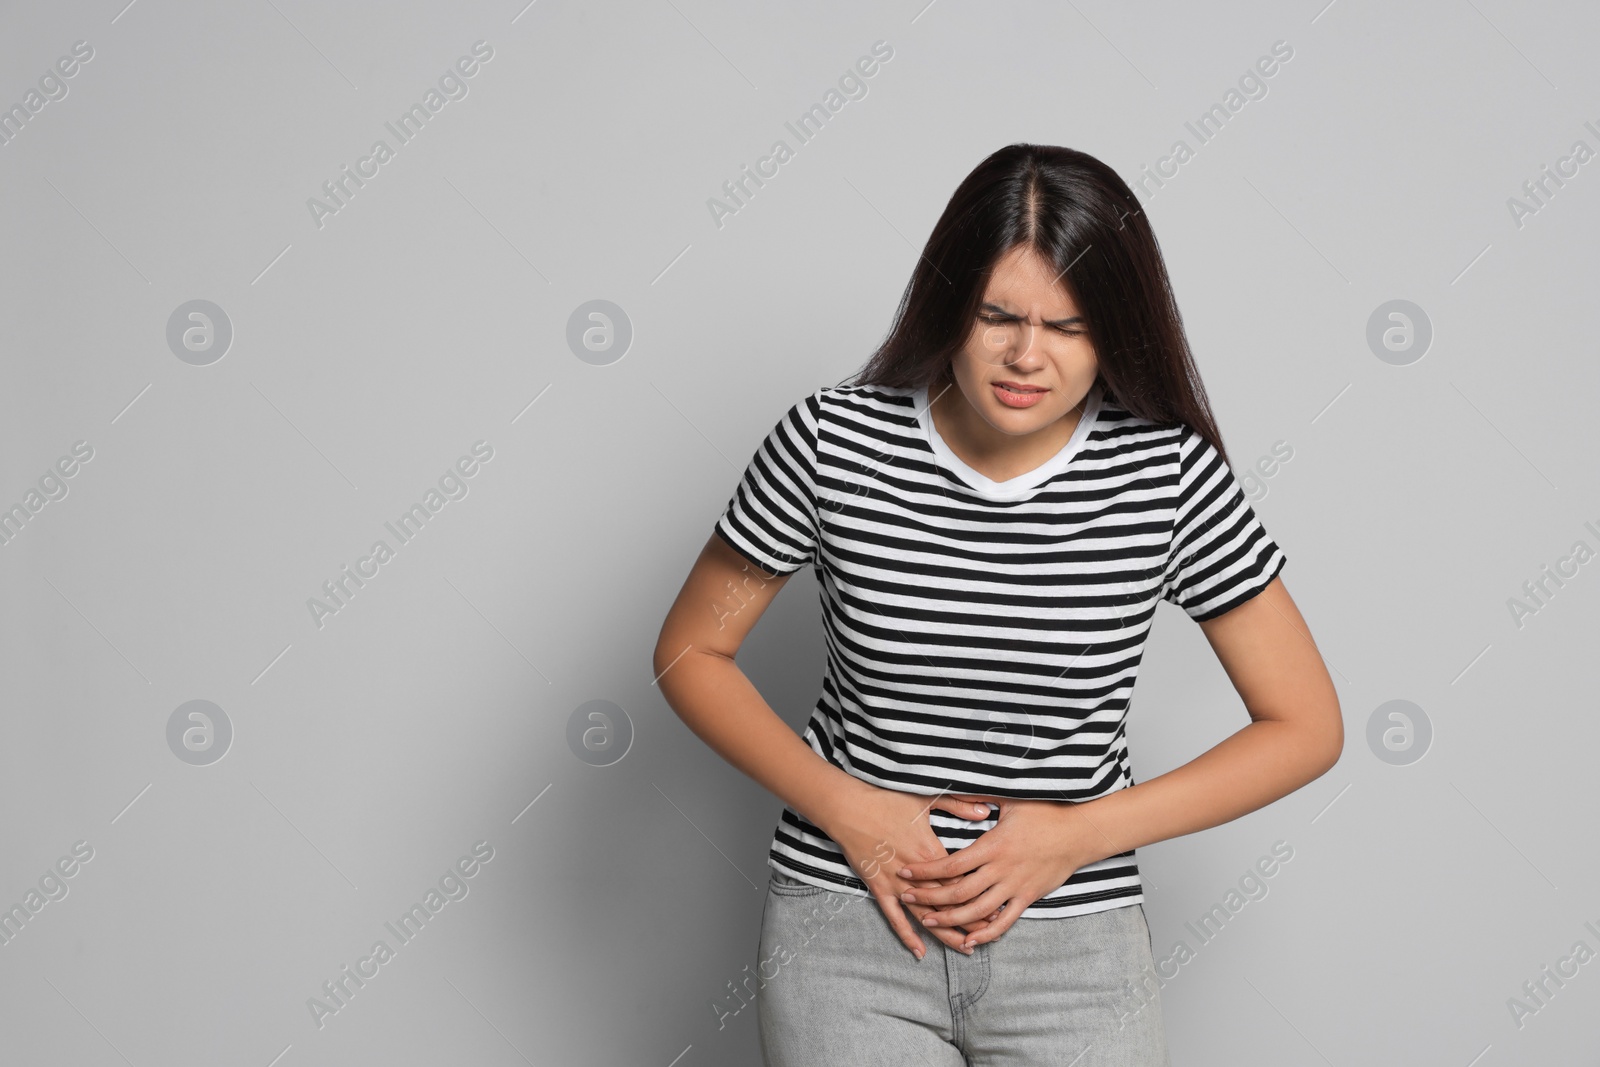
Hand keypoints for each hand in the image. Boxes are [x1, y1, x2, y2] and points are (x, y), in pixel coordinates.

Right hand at [814, 782, 997, 959]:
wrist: (849, 807)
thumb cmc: (887, 800)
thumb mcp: (926, 797)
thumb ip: (957, 805)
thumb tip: (985, 810)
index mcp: (931, 851)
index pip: (962, 881)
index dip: (981, 896)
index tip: (1000, 909)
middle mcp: (917, 873)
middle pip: (949, 902)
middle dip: (971, 920)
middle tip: (991, 934)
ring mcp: (896, 883)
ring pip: (926, 915)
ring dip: (946, 933)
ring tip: (966, 948)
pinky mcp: (879, 887)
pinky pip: (894, 917)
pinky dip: (907, 935)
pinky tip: (920, 951)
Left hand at [892, 793, 1100, 947]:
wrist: (1078, 833)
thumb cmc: (1044, 813)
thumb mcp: (1010, 801)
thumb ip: (979, 798)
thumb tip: (954, 790)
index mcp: (993, 846)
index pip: (951, 864)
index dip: (926, 871)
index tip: (905, 872)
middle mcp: (1001, 870)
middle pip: (958, 892)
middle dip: (929, 897)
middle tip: (907, 899)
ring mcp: (1015, 887)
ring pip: (977, 911)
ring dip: (951, 919)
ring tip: (929, 921)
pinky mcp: (1028, 897)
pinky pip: (1005, 921)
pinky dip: (986, 933)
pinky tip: (969, 940)